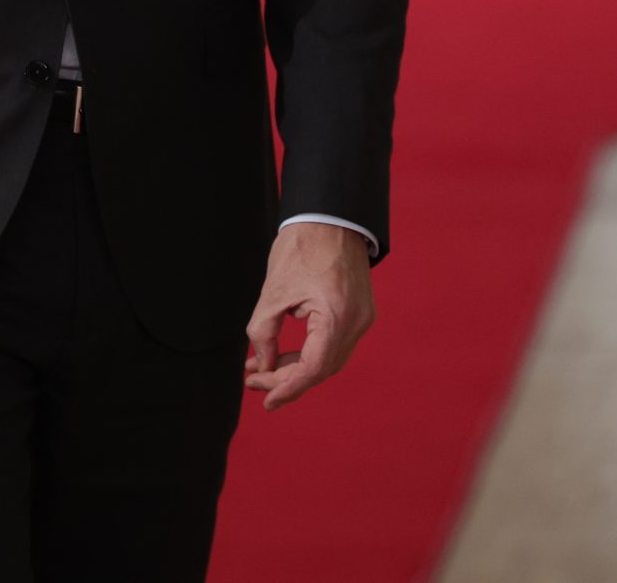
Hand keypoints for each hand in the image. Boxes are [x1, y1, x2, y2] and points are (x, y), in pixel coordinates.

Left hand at [243, 221, 374, 410]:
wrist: (330, 215)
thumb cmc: (302, 246)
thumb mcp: (273, 291)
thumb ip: (263, 332)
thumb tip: (263, 365)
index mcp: (337, 317)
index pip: (312, 369)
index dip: (286, 388)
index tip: (264, 400)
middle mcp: (357, 323)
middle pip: (322, 368)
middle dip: (287, 379)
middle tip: (254, 381)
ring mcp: (362, 318)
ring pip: (329, 359)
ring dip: (297, 367)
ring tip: (262, 368)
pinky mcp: (360, 312)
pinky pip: (334, 343)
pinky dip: (310, 352)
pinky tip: (285, 353)